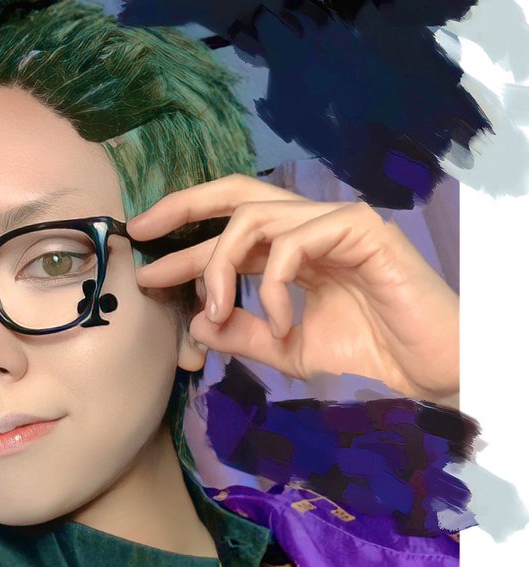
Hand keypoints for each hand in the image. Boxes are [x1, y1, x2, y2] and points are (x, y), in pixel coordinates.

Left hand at [126, 175, 458, 402]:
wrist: (425, 368)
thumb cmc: (367, 355)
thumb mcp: (287, 350)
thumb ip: (243, 334)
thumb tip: (195, 320)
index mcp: (292, 252)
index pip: (228, 233)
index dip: (184, 243)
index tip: (145, 261)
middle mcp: (308, 228)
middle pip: (235, 196)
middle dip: (183, 208)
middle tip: (143, 232)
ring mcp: (334, 222)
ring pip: (255, 218)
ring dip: (223, 264)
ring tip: (220, 311)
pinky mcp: (359, 227)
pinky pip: (294, 241)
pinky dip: (275, 284)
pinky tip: (284, 324)